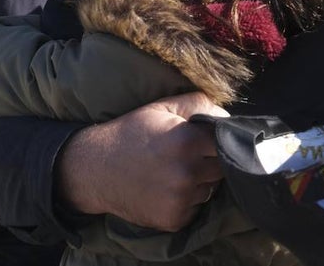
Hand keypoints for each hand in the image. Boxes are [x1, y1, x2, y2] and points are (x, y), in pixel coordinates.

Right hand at [56, 92, 228, 230]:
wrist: (96, 168)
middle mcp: (187, 172)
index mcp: (187, 141)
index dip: (218, 139)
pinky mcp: (174, 219)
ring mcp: (180, 199)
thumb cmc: (131, 133)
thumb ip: (199, 103)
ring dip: (200, 182)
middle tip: (190, 154)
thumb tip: (227, 115)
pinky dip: (187, 200)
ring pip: (210, 190)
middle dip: (211, 160)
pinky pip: (195, 208)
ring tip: (175, 171)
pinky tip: (167, 188)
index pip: (226, 142)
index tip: (207, 139)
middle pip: (222, 168)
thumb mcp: (162, 107)